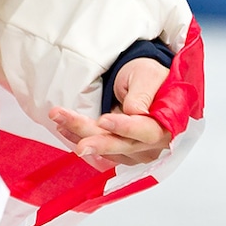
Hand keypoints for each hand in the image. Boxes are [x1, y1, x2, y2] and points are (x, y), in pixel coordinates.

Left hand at [48, 57, 171, 165]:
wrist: (145, 81)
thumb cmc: (149, 76)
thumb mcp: (146, 76)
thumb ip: (142, 95)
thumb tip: (134, 113)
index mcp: (166, 123)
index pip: (146, 131)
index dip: (125, 128)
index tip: (104, 120)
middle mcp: (153, 142)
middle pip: (123, 144)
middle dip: (95, 140)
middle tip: (70, 132)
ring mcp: (138, 149)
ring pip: (108, 148)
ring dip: (81, 136)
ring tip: (59, 120)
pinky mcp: (123, 150)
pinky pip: (102, 149)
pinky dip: (82, 138)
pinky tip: (65, 129)